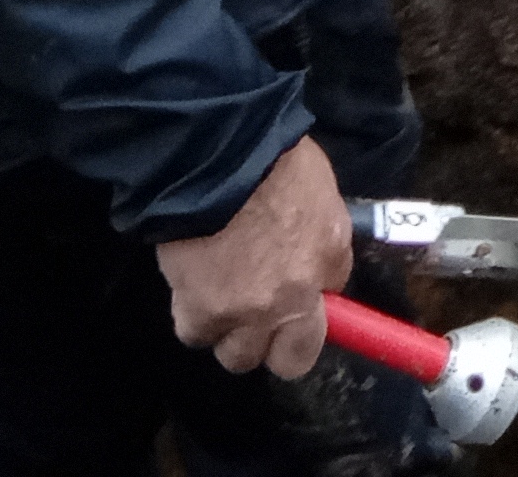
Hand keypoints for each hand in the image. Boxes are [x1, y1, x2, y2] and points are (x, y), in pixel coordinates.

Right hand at [156, 135, 345, 378]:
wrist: (217, 156)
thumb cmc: (278, 164)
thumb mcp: (326, 206)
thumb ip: (326, 254)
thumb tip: (322, 282)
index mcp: (320, 273)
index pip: (314, 341)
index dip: (300, 337)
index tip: (293, 323)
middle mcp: (282, 303)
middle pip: (274, 361)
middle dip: (265, 342)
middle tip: (254, 311)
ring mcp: (239, 312)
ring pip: (229, 350)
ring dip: (225, 328)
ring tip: (218, 288)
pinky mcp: (196, 309)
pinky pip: (192, 330)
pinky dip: (191, 311)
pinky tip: (193, 280)